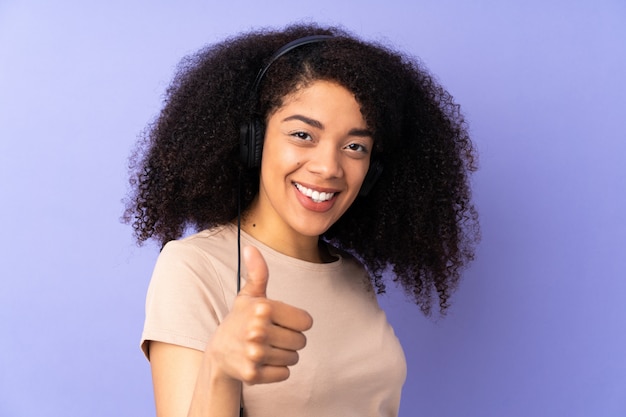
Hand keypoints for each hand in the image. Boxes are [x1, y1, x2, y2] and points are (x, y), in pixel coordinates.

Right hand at [208, 246, 312, 384]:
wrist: (218, 353)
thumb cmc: (240, 319)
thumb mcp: (249, 295)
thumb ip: (258, 273)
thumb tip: (250, 248)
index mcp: (262, 308)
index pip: (306, 321)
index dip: (296, 322)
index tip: (280, 322)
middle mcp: (257, 330)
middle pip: (301, 341)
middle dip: (290, 340)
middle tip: (272, 337)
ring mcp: (254, 354)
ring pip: (293, 358)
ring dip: (283, 355)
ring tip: (266, 348)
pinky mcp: (253, 374)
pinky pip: (284, 374)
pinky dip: (276, 371)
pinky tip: (262, 362)